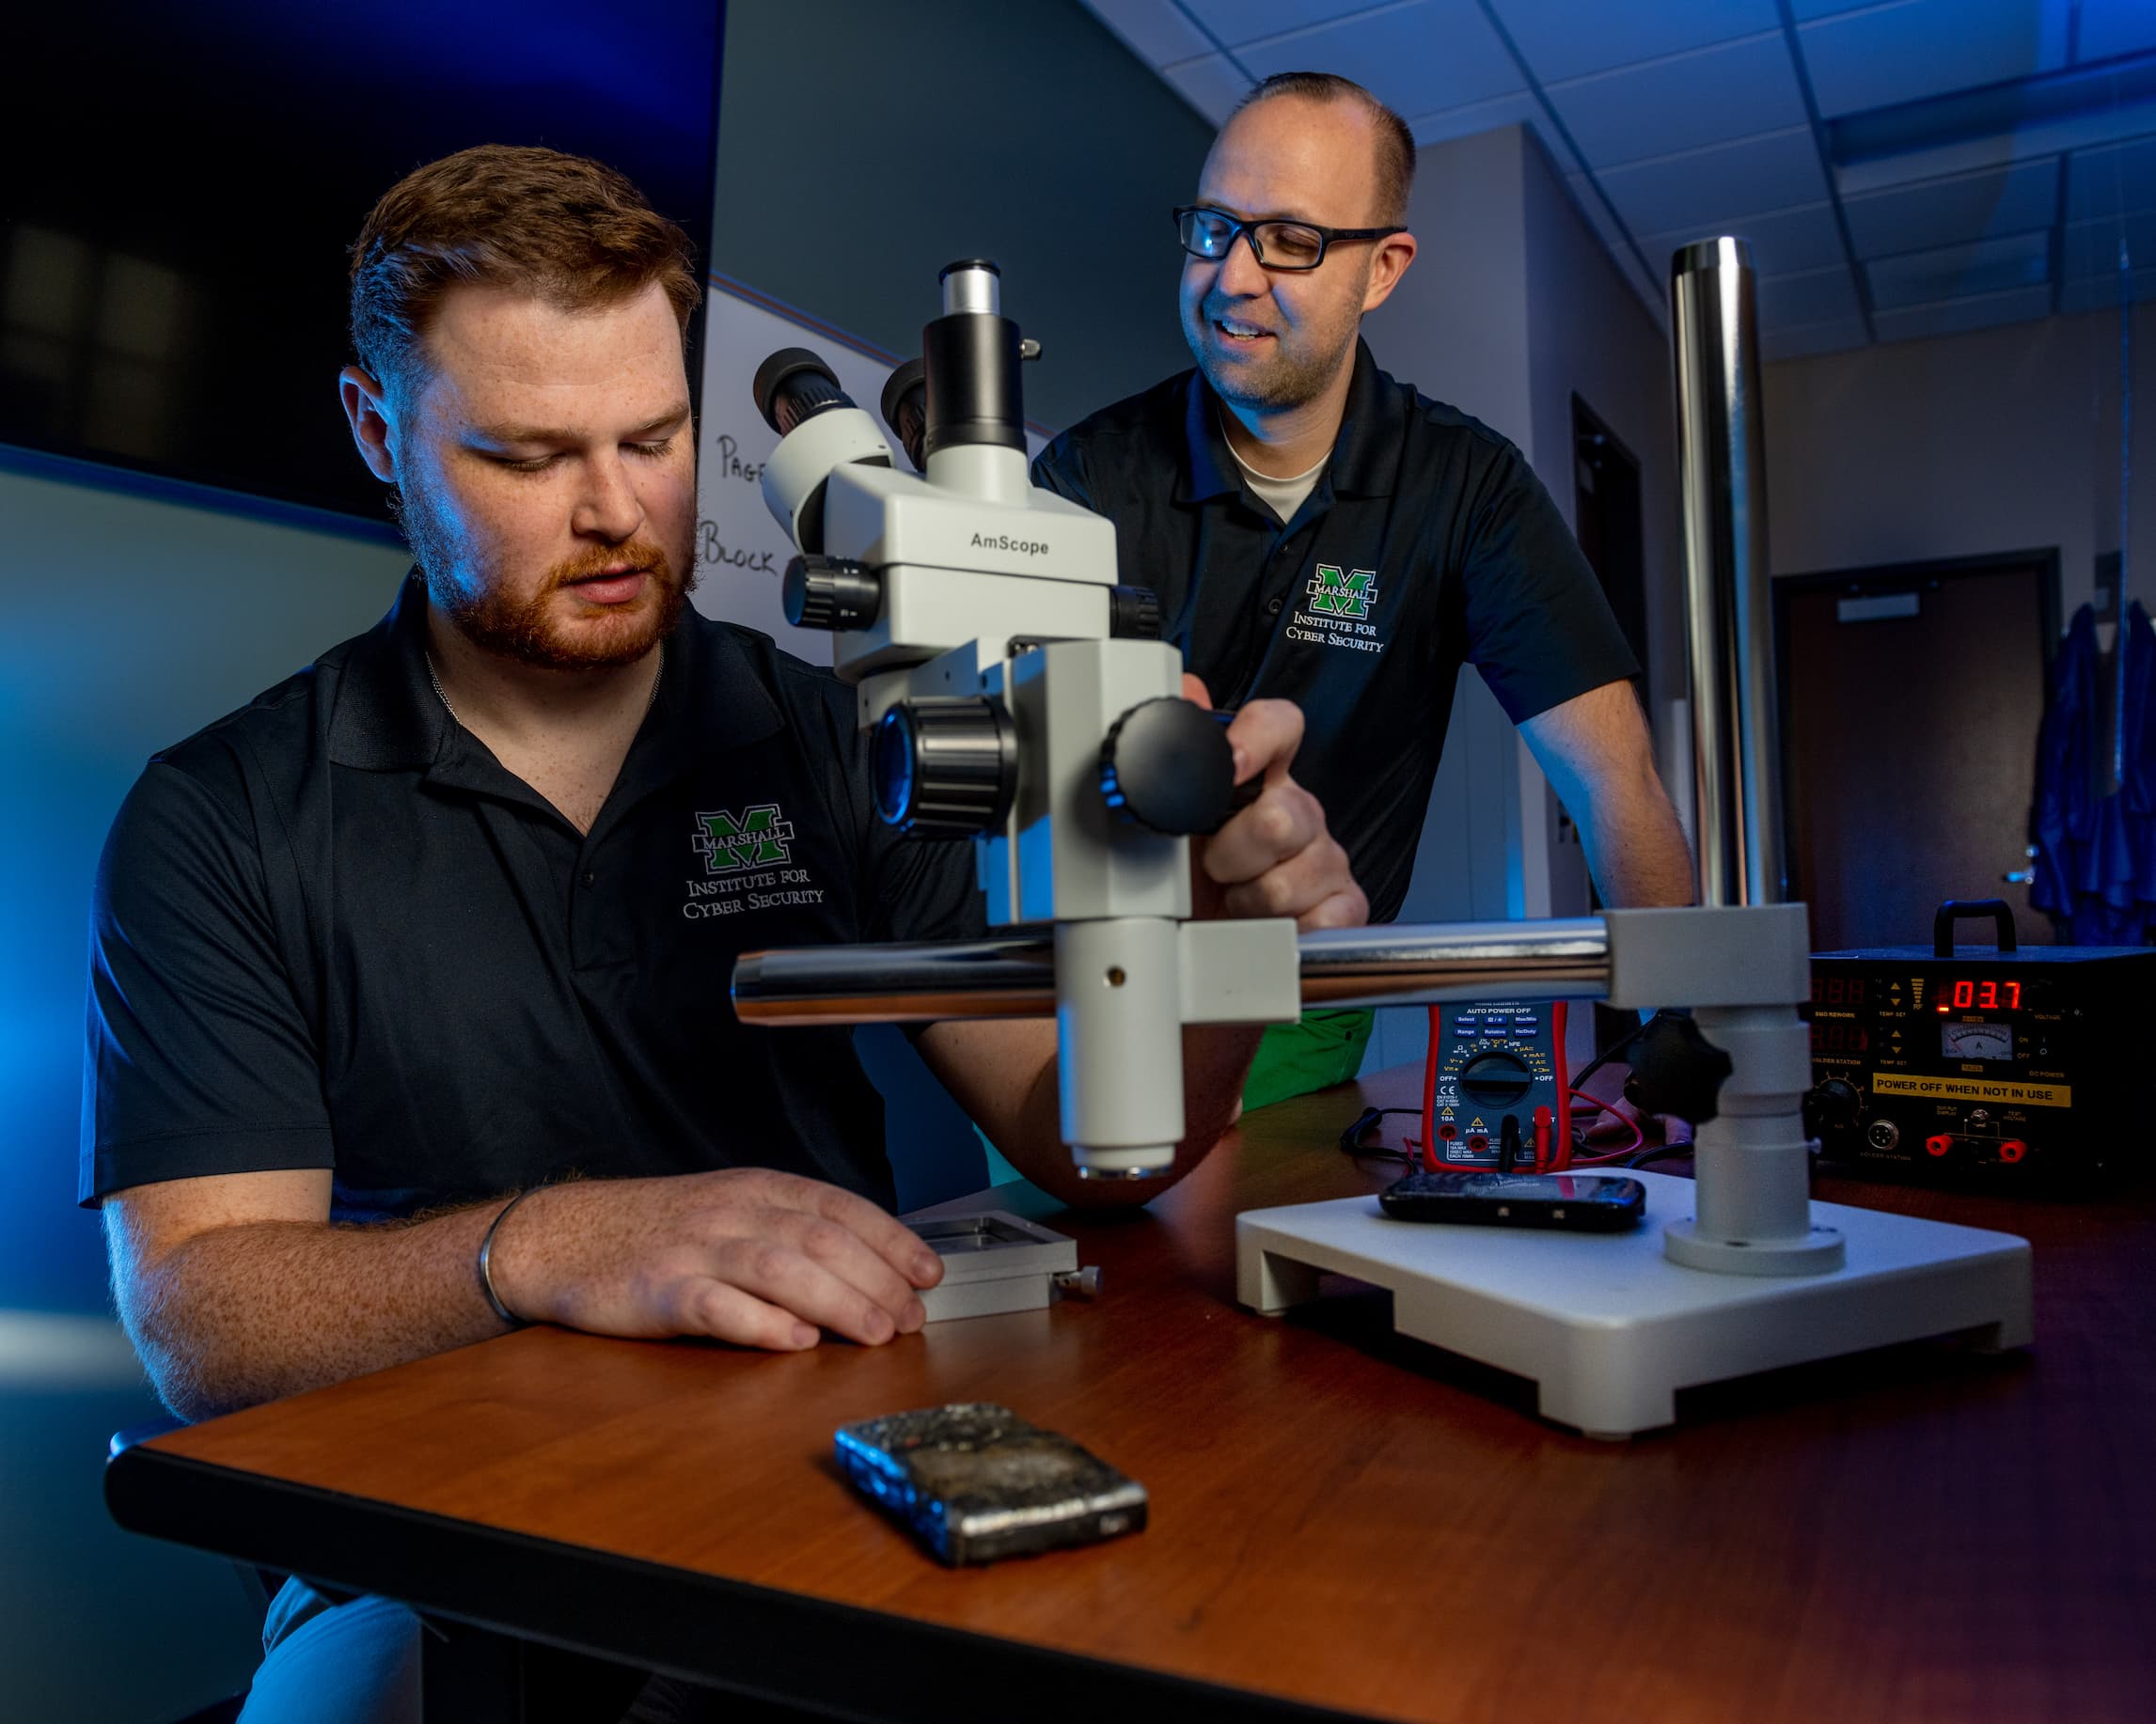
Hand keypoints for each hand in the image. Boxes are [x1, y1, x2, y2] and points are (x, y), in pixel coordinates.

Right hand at [487, 1168, 942, 1350]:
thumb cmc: (657, 1231)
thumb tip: (868, 1272)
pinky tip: (794, 1340)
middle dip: (876, 1278)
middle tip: (911, 1317)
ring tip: (875, 1333)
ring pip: (779, 1267)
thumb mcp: (729, 1210)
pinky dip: (759, 1322)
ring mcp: (694, 1250)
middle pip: (819, 1239)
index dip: (890, 1240)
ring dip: (836, 1300)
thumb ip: (789, 1232)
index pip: (839, 1208)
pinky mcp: (658, 1291)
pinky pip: (715, 1305)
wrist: (560, 1236)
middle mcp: (732, 1212)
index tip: (928, 1274)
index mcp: (756, 1189)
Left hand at [1182, 674, 1366, 930]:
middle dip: (1234, 851)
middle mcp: (1297, 813)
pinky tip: (1265, 926)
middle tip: (1212, 866)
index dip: (1258, 738)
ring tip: (1233, 901)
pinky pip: (1327, 916)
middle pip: (1284, 814)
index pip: (1280, 726)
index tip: (1231, 765)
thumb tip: (1186, 692)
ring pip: (1296, 874)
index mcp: (1260, 778)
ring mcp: (1323, 860)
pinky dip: (1287, 928)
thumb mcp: (1169, 816)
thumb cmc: (1188, 881)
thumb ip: (1180, 748)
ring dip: (1251, 898)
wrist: (1195, 944)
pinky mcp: (1342, 907)